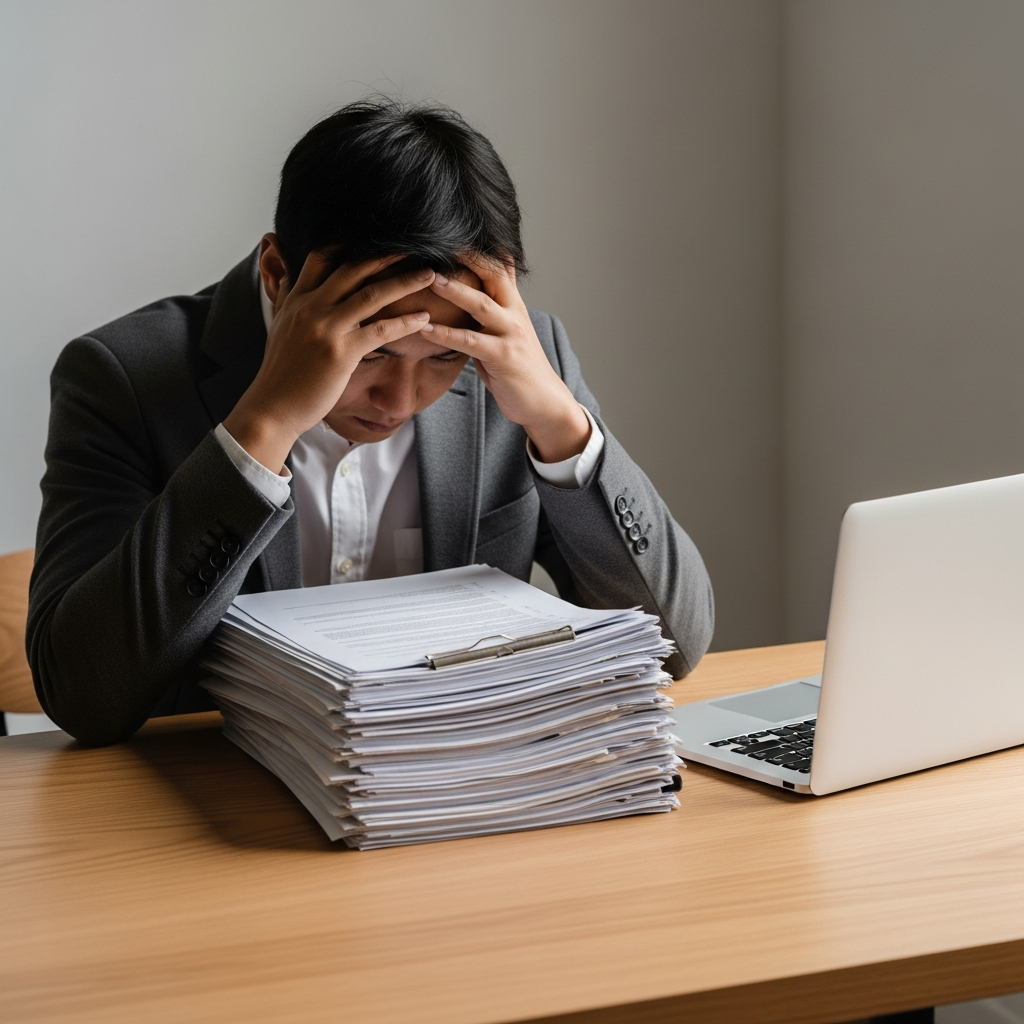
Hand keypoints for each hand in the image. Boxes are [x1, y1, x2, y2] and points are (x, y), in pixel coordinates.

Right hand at [223, 252, 436, 472]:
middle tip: (414, 245)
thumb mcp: (278, 325)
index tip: (377, 238)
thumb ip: (287, 296)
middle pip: (353, 268)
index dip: (350, 244)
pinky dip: (405, 321)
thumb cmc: (281, 372)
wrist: (272, 406)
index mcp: (297, 299)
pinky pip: (380, 331)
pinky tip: (425, 317)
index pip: (322, 257)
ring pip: (372, 294)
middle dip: (386, 255)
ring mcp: (326, 328)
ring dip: (405, 282)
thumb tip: (285, 273)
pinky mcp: (341, 352)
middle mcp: (311, 307)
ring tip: (430, 274)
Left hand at [421, 256, 590, 462]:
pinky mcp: (504, 357)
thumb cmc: (517, 369)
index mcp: (513, 304)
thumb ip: (488, 312)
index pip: (499, 264)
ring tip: (429, 278)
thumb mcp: (504, 333)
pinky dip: (446, 334)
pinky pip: (470, 341)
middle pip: (493, 273)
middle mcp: (514, 313)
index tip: (453, 228)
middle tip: (438, 240)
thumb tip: (465, 293)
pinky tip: (426, 328)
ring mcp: (511, 334)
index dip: (478, 246)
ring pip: (481, 303)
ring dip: (454, 289)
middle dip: (467, 256)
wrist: (543, 402)